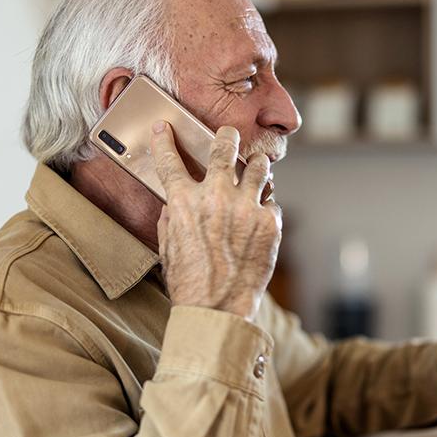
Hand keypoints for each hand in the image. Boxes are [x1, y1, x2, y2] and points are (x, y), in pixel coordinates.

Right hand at [151, 121, 280, 321]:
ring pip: (259, 166)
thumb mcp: (167, 247)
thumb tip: (175, 203)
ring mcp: (246, 208)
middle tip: (228, 135)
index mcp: (183, 203)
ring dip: (256, 167)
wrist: (217, 309)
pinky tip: (260, 217)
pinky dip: (266, 208)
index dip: (164, 140)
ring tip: (255, 172)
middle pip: (224, 147)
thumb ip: (171, 218)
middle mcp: (215, 197)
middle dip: (226, 136)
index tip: (164, 128)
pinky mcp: (270, 223)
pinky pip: (272, 202)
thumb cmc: (189, 283)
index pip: (169, 160)